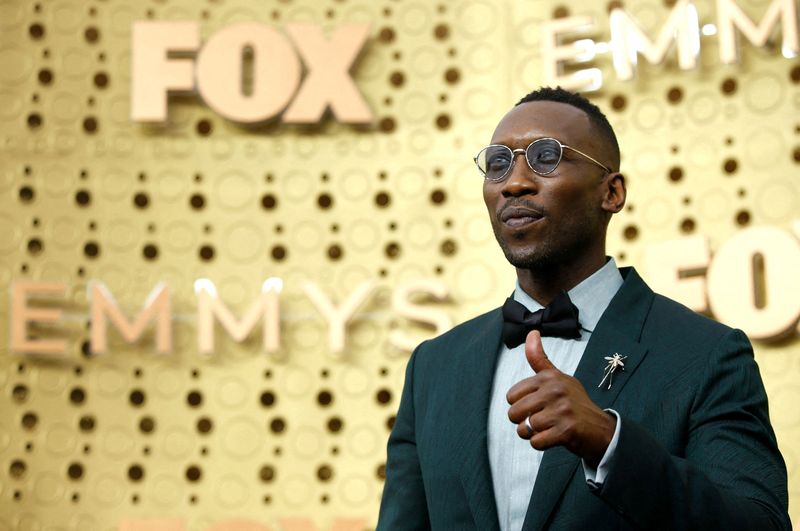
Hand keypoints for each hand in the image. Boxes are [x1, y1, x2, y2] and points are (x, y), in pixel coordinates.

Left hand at [506, 330, 615, 466]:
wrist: (601, 428)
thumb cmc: (574, 402)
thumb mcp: (558, 377)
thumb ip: (539, 359)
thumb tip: (532, 332)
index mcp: (549, 377)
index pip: (511, 395)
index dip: (519, 404)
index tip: (534, 405)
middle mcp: (555, 391)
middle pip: (514, 412)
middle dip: (522, 421)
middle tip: (538, 420)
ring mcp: (562, 410)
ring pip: (524, 428)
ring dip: (531, 434)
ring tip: (545, 429)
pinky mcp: (566, 430)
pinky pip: (536, 441)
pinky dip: (540, 443)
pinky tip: (551, 437)